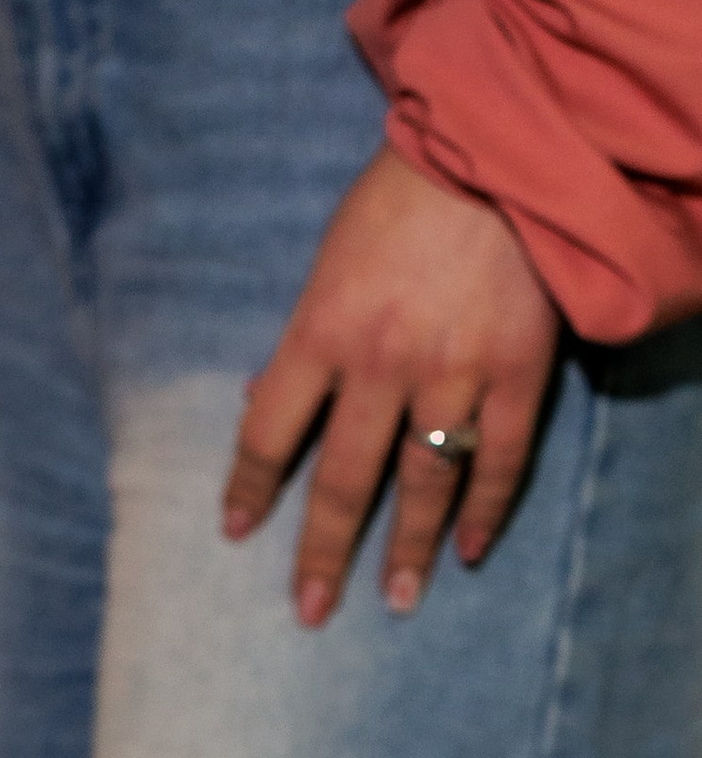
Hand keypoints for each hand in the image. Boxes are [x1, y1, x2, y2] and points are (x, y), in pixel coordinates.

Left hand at [222, 145, 560, 625]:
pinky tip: (471, 550)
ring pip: (425, 483)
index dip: (250, 486)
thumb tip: (259, 401)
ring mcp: (456, 372)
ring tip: (396, 600)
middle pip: (345, 481)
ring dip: (408, 549)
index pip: (269, 431)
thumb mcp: (329, 260)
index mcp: (324, 331)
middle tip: (310, 611)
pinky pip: (501, 458)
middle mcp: (385, 365)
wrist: (501, 146)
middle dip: (324, 552)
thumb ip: (302, 337)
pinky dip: (487, 508)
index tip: (236, 531)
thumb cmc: (402, 196)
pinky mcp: (519, 369)